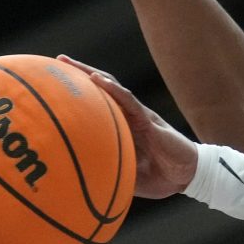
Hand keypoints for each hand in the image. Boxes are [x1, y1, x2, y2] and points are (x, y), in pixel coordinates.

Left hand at [57, 57, 196, 196]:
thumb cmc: (160, 176)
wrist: (188, 176)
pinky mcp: (149, 120)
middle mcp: (129, 116)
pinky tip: (96, 79)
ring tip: (69, 63)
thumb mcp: (128, 176)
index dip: (79, 95)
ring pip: (112, 87)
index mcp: (123, 128)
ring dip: (90, 73)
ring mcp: (139, 115)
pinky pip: (129, 101)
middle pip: (101, 89)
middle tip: (58, 61)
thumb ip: (109, 172)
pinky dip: (112, 89)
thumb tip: (82, 182)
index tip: (56, 85)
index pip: (98, 105)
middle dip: (79, 73)